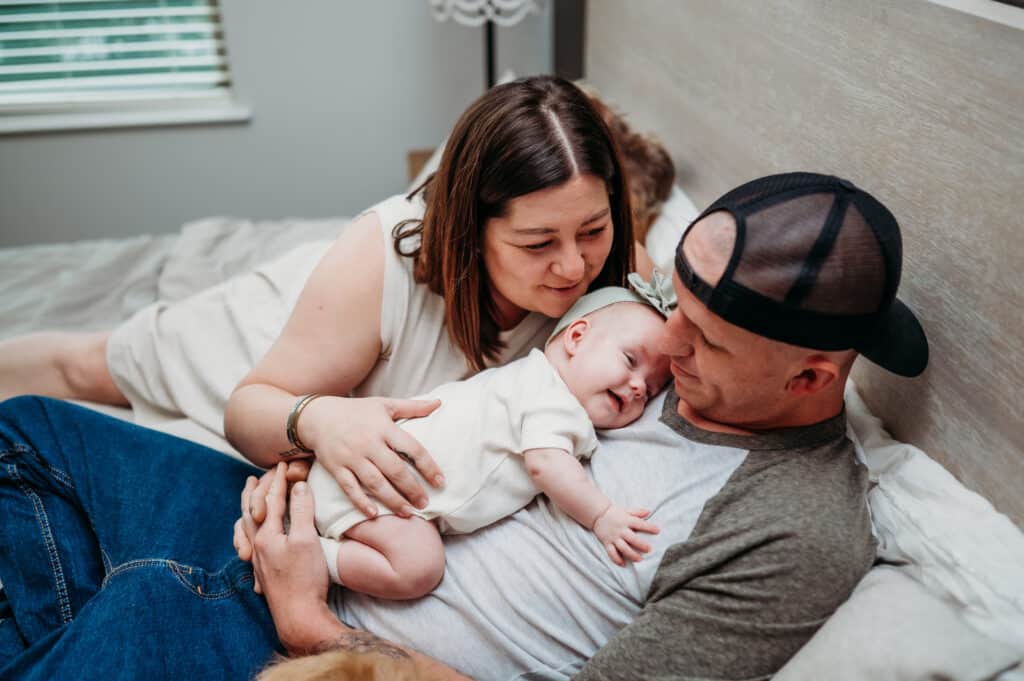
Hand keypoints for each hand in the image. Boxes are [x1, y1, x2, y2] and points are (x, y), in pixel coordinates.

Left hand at [234, 459, 310, 572]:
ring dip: (247, 511)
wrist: (299, 616)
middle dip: (254, 492)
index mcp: (267, 535)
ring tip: (247, 502)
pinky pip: (247, 545)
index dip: (278, 480)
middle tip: (255, 476)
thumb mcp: (307, 539)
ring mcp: (259, 560)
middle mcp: (258, 546)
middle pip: (251, 512)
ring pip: (246, 529)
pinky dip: (246, 534)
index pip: (272, 500)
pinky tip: (250, 538)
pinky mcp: (263, 573)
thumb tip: (299, 485)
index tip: (283, 463)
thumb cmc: (305, 578)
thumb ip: (301, 511)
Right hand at [301, 395, 443, 517]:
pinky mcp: (336, 468)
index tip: (441, 481)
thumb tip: (439, 403)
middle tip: (425, 503)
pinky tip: (374, 513)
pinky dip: (361, 502)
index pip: (412, 448)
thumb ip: (412, 407)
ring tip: (408, 512)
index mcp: (384, 427)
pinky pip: (350, 488)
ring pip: (375, 483)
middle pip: (395, 470)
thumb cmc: (356, 411)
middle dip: (412, 489)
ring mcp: (351, 457)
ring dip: (392, 500)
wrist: (317, 417)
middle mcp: (368, 443)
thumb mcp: (384, 404)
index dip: (428, 466)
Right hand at [592, 505, 659, 565]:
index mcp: (626, 520)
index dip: (649, 527)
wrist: (597, 514)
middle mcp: (620, 530)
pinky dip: (616, 559)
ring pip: (623, 548)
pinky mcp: (607, 543)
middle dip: (641, 544)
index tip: (658, 530)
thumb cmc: (614, 513)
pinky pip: (611, 553)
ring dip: (631, 554)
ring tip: (639, 559)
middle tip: (649, 549)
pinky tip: (623, 564)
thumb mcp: (626, 510)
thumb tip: (649, 511)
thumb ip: (637, 512)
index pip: (639, 524)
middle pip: (632, 538)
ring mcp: (613, 537)